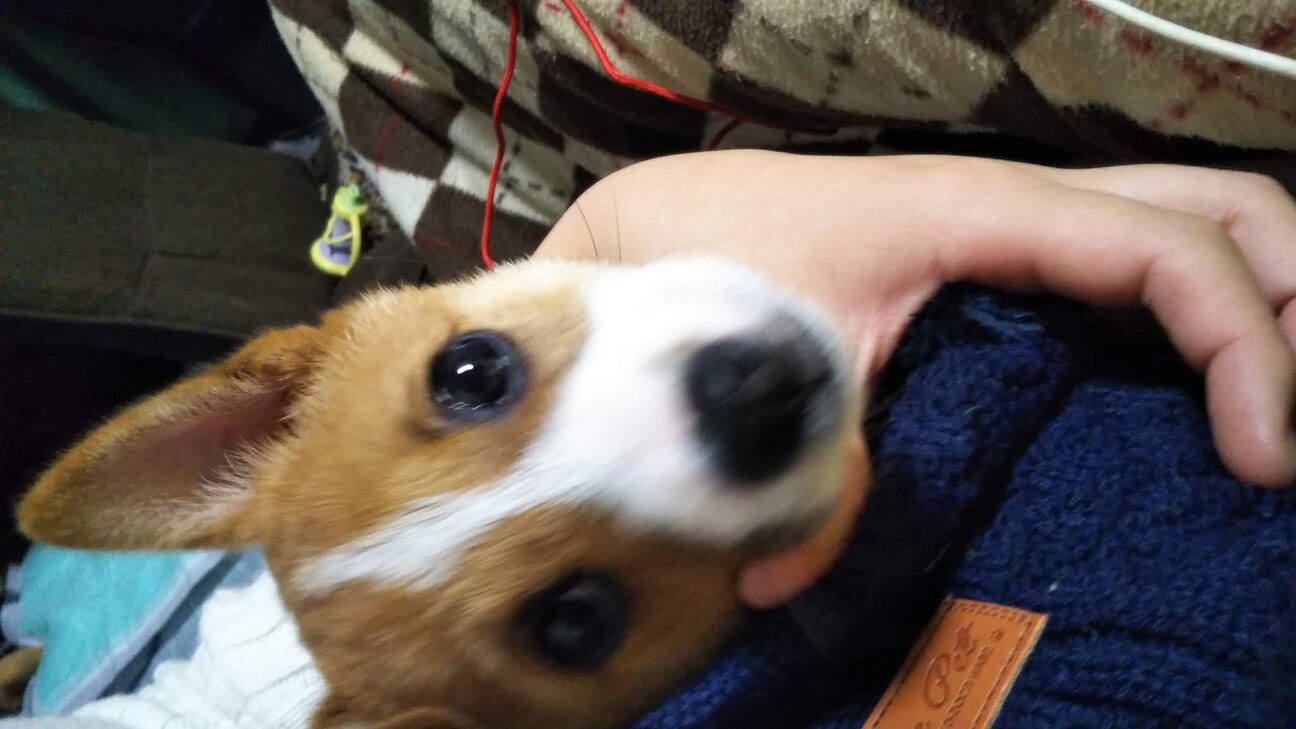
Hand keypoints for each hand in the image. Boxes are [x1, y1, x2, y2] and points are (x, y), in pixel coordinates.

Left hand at [534, 151, 1295, 607]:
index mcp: (977, 212)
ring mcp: (1009, 232)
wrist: (650, 229)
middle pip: (1220, 208)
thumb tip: (787, 582)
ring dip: (1258, 305)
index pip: (1167, 253)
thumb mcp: (763, 373)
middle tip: (1292, 428)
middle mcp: (1013, 206)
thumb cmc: (706, 274)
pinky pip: (1124, 271)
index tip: (1265, 460)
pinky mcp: (990, 269)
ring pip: (1184, 226)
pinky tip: (1189, 403)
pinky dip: (1190, 320)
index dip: (1246, 349)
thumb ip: (801, 474)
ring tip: (1269, 415)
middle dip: (1295, 304)